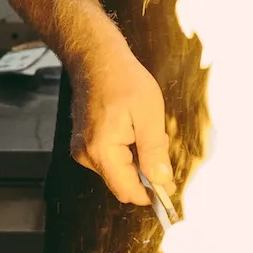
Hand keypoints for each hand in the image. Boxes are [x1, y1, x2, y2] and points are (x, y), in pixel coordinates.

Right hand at [70, 36, 171, 206]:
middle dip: (145, 174)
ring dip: (136, 162)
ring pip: (117, 172)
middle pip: (122, 184)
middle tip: (158, 142)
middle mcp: (87, 155)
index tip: (170, 186)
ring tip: (142, 130)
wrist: (96, 58)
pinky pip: (110, 160)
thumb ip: (155, 151)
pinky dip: (126, 153)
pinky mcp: (85, 144)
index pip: (127, 191)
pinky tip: (131, 130)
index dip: (151, 194)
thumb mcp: (149, 114)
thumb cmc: (123, 80)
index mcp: (101, 151)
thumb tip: (163, 182)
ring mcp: (83, 150)